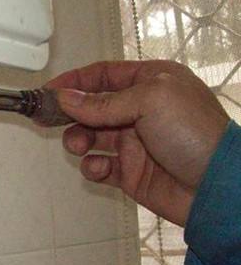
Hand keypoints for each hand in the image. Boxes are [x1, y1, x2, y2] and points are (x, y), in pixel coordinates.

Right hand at [45, 60, 229, 225]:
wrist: (216, 188)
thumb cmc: (195, 134)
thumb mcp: (149, 101)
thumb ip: (102, 102)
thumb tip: (65, 98)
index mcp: (150, 83)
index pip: (103, 75)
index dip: (74, 81)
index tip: (48, 90)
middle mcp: (141, 110)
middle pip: (91, 107)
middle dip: (70, 113)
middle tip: (49, 120)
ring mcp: (134, 142)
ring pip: (90, 136)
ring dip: (78, 139)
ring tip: (79, 146)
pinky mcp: (130, 171)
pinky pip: (99, 166)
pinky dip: (92, 167)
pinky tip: (100, 168)